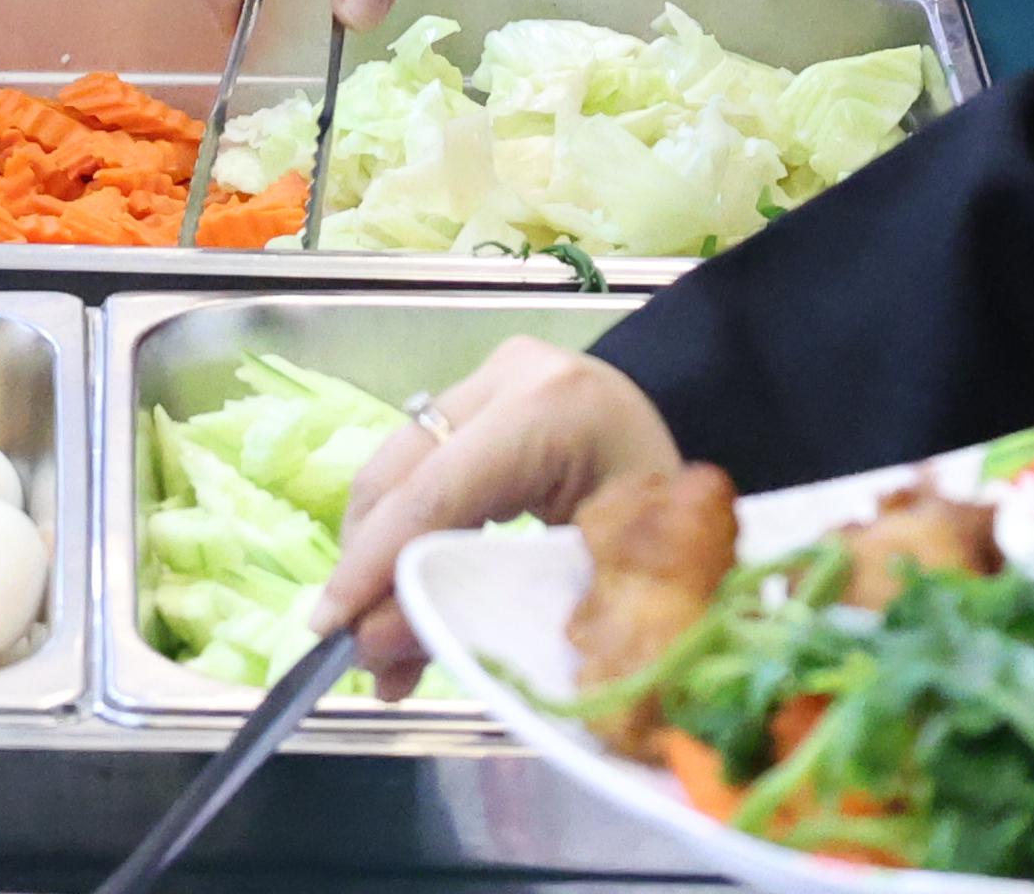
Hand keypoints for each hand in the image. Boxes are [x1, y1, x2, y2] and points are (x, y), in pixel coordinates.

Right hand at [307, 339, 677, 697]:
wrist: (704, 484)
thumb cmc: (676, 540)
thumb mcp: (603, 587)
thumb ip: (492, 616)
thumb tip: (380, 654)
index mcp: (554, 411)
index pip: (437, 490)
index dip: (374, 564)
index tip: (329, 632)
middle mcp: (512, 376)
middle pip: (403, 473)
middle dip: (370, 569)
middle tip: (364, 656)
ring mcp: (493, 377)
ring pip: (397, 468)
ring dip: (379, 557)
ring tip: (388, 649)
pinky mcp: (481, 395)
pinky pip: (418, 466)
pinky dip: (403, 535)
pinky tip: (406, 598)